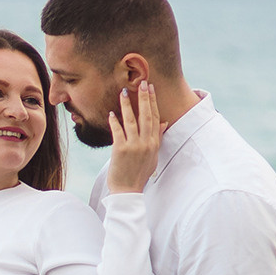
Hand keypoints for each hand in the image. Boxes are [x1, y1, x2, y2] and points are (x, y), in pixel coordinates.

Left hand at [106, 80, 160, 194]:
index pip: (155, 118)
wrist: (128, 191)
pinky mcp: (121, 150)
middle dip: (144, 98)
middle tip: (143, 83)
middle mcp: (146, 143)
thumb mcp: (153, 156)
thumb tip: (164, 123)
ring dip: (127, 105)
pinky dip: (115, 121)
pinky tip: (112, 113)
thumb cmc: (139, 174)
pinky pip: (118, 131)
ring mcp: (134, 146)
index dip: (153, 102)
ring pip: (131, 121)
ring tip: (124, 92)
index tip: (150, 89)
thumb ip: (158, 138)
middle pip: (146, 116)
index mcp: (154, 143)